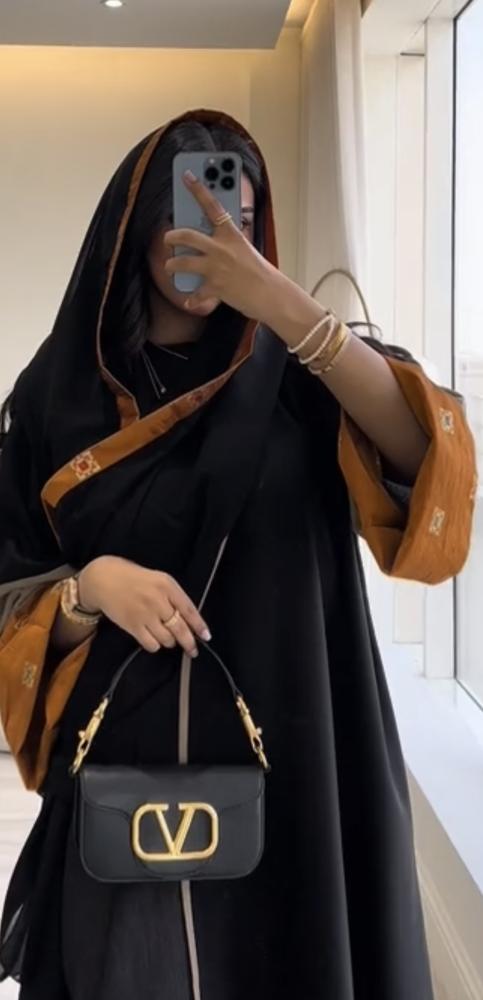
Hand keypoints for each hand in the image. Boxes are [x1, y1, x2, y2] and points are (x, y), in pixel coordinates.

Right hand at [78, 556, 210, 656]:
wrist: (105, 579)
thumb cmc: (135, 579)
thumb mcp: (159, 579)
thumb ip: (174, 597)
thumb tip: (191, 620)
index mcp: (167, 586)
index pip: (189, 609)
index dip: (199, 625)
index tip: (206, 636)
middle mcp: (157, 600)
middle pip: (180, 628)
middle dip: (189, 643)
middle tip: (193, 650)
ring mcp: (144, 614)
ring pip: (167, 639)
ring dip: (170, 642)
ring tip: (167, 637)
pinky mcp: (132, 626)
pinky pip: (151, 644)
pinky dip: (156, 645)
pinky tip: (154, 638)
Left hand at [164, 172, 277, 320]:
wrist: (270, 293)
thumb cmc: (258, 270)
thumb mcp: (243, 248)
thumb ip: (225, 241)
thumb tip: (202, 241)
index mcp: (230, 234)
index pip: (212, 206)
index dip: (198, 189)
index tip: (186, 176)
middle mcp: (221, 248)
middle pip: (187, 235)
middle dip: (172, 236)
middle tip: (167, 238)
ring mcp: (216, 268)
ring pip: (182, 263)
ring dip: (172, 266)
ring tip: (169, 267)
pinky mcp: (215, 287)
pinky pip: (195, 293)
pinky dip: (191, 298)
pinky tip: (188, 299)